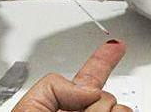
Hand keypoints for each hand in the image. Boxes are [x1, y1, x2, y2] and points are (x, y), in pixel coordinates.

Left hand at [12, 40, 129, 111]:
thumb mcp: (29, 108)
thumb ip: (53, 87)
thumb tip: (91, 91)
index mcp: (59, 107)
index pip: (86, 79)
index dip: (103, 60)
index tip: (117, 46)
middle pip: (106, 94)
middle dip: (97, 98)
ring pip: (120, 107)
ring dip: (103, 110)